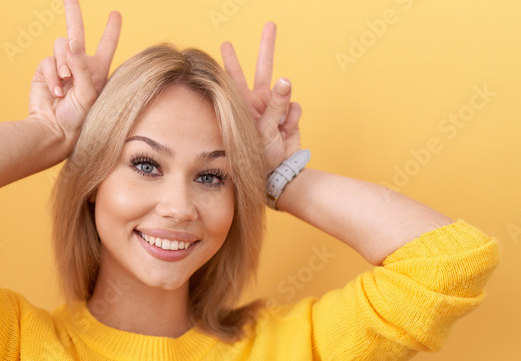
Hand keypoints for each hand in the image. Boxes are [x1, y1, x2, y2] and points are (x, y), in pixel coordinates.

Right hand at [28, 0, 121, 152]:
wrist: (55, 131)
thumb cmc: (79, 119)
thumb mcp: (88, 93)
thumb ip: (82, 66)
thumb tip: (72, 42)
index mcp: (97, 71)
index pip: (106, 45)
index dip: (111, 29)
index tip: (116, 14)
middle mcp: (79, 66)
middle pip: (77, 32)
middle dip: (73, 13)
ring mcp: (61, 68)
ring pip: (61, 46)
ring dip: (63, 62)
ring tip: (66, 83)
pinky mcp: (45, 72)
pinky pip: (48, 61)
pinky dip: (52, 75)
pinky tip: (57, 92)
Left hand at [220, 22, 301, 174]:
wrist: (279, 175)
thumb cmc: (260, 159)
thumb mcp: (264, 131)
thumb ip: (276, 105)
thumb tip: (286, 79)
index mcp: (244, 106)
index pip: (235, 78)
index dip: (230, 60)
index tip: (225, 43)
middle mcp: (259, 104)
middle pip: (263, 69)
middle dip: (267, 47)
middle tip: (270, 24)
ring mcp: (275, 109)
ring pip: (285, 89)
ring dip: (284, 102)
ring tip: (278, 127)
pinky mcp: (289, 116)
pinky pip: (295, 108)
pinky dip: (293, 119)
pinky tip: (286, 133)